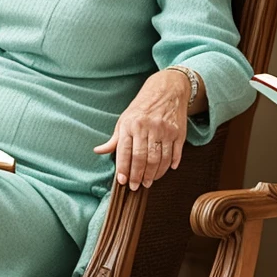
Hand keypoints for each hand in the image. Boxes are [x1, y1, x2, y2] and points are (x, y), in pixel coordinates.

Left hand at [93, 70, 190, 190]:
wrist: (167, 90)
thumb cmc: (143, 106)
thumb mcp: (125, 119)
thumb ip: (114, 139)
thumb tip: (98, 151)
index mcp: (131, 125)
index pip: (125, 152)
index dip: (124, 169)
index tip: (123, 181)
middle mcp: (148, 127)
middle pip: (143, 158)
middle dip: (139, 176)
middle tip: (136, 186)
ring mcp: (165, 130)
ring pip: (159, 159)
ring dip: (154, 174)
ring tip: (149, 181)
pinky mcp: (178, 133)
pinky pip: (175, 153)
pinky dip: (170, 164)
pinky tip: (166, 170)